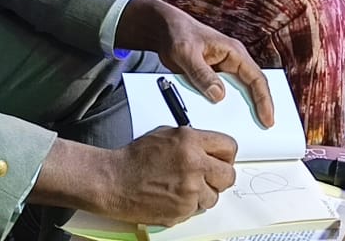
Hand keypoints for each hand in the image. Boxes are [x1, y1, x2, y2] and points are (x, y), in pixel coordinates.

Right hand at [103, 127, 238, 225]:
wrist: (114, 181)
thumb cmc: (135, 158)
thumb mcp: (167, 135)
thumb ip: (193, 140)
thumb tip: (211, 149)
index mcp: (191, 142)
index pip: (229, 147)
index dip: (226, 155)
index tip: (221, 159)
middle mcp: (194, 165)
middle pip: (229, 175)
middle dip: (220, 176)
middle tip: (209, 176)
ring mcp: (190, 190)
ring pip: (214, 196)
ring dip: (203, 194)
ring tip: (183, 187)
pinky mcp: (183, 210)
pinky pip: (197, 209)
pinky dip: (189, 205)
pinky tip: (173, 196)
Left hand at [114, 0, 274, 120]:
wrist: (163, 30)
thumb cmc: (177, 33)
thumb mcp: (186, 53)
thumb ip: (201, 74)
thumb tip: (218, 95)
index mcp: (234, 52)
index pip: (256, 78)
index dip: (264, 100)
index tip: (268, 119)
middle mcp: (233, 62)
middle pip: (253, 87)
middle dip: (261, 107)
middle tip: (264, 129)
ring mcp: (223, 71)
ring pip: (239, 93)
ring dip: (243, 109)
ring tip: (248, 129)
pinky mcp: (212, 78)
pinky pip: (223, 95)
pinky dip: (225, 108)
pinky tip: (223, 121)